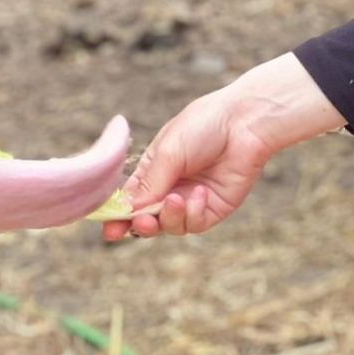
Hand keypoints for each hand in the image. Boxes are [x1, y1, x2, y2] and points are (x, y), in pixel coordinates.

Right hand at [105, 54, 344, 240]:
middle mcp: (168, 188)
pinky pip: (194, 224)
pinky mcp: (212, 209)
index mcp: (152, 170)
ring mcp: (190, 200)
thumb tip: (128, 210)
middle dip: (139, 225)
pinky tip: (200, 194)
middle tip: (140, 222)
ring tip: (175, 200)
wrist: (245, 124)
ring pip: (169, 226)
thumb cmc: (203, 127)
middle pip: (146, 218)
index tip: (108, 230)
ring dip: (168, 218)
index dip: (117, 216)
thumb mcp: (168, 152)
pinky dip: (192, 213)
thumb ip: (149, 183)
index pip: (129, 199)